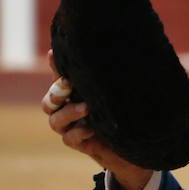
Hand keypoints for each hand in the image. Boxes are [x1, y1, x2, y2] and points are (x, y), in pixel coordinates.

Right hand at [43, 50, 152, 189]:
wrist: (137, 140)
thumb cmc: (131, 109)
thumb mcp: (126, 88)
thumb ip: (121, 72)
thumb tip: (135, 46)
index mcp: (78, 90)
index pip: (61, 76)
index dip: (55, 64)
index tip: (54, 53)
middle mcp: (69, 107)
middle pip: (50, 99)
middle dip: (57, 90)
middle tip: (69, 83)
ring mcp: (72, 126)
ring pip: (56, 119)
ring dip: (70, 112)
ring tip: (88, 108)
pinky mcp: (80, 143)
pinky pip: (70, 138)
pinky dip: (79, 132)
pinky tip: (92, 128)